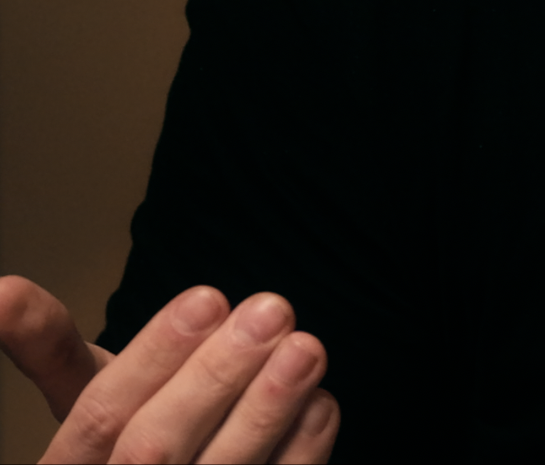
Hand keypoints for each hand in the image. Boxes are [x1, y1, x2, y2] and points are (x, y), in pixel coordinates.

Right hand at [0, 276, 337, 461]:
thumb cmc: (119, 442)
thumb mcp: (81, 394)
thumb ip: (50, 346)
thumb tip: (1, 288)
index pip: (98, 417)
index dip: (152, 358)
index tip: (208, 296)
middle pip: (154, 451)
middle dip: (215, 377)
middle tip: (271, 310)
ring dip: (267, 410)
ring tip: (306, 346)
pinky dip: (302, 450)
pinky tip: (320, 402)